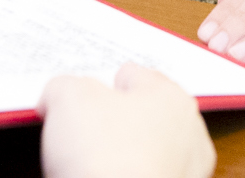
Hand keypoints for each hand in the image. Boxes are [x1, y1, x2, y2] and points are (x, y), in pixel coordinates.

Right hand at [37, 63, 214, 177]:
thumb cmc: (107, 158)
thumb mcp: (67, 98)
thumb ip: (63, 87)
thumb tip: (56, 98)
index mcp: (171, 96)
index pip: (131, 76)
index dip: (100, 85)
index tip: (82, 96)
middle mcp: (187, 133)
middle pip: (141, 116)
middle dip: (113, 123)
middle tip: (82, 132)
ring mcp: (184, 173)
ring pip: (144, 152)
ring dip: (122, 156)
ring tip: (90, 165)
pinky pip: (144, 176)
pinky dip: (127, 177)